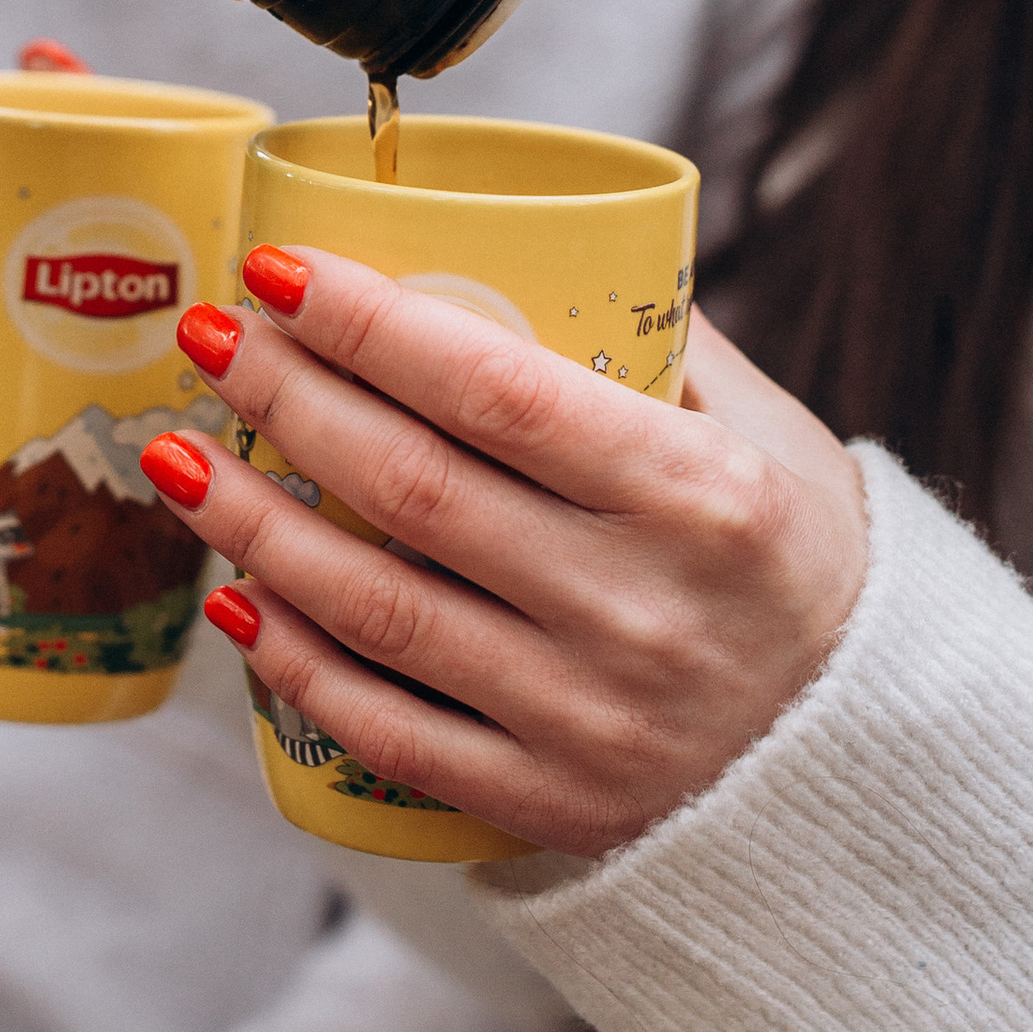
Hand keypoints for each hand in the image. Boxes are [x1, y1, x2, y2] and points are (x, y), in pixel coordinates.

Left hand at [147, 253, 869, 857]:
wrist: (860, 769)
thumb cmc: (801, 567)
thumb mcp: (769, 437)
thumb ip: (659, 340)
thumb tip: (530, 230)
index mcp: (699, 497)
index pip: (501, 392)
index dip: (371, 326)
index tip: (279, 269)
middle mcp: (639, 609)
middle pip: (414, 490)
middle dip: (286, 400)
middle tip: (207, 335)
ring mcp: (586, 718)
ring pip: (377, 610)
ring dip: (252, 524)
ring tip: (173, 454)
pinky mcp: (545, 801)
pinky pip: (388, 729)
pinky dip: (296, 662)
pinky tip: (231, 596)